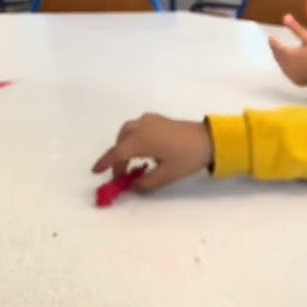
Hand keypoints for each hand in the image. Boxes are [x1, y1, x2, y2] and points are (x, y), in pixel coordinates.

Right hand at [90, 113, 212, 192]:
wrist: (210, 139)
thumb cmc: (187, 157)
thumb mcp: (166, 175)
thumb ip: (146, 183)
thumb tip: (133, 187)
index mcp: (141, 140)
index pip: (117, 153)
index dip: (105, 163)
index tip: (96, 172)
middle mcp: (142, 127)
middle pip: (121, 141)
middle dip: (117, 157)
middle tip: (120, 174)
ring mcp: (151, 121)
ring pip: (128, 131)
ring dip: (124, 146)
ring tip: (130, 162)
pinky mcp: (159, 119)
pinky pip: (138, 127)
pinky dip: (133, 137)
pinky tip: (143, 148)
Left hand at [269, 15, 306, 86]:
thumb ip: (295, 28)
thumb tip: (285, 16)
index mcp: (288, 55)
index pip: (276, 47)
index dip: (272, 42)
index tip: (270, 38)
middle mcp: (287, 67)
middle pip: (278, 57)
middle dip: (276, 50)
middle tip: (275, 45)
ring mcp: (291, 76)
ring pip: (282, 66)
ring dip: (282, 59)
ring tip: (283, 53)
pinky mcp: (297, 82)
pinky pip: (289, 73)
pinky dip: (288, 67)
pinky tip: (292, 65)